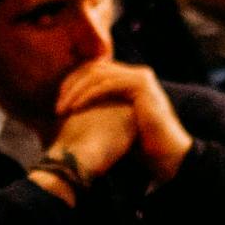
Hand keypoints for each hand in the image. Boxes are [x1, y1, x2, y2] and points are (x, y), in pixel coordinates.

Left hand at [56, 61, 191, 185]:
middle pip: (94, 69)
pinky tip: (74, 107)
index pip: (96, 71)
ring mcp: (141, 77)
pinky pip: (106, 84)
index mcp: (132, 80)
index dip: (75, 83)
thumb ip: (103, 108)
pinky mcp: (141, 84)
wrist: (167, 155)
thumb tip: (75, 108)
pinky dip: (87, 95)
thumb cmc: (143, 145)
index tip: (60, 102)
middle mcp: (137, 74)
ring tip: (61, 107)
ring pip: (97, 75)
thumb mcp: (117, 121)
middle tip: (57, 104)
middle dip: (72, 85)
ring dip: (75, 91)